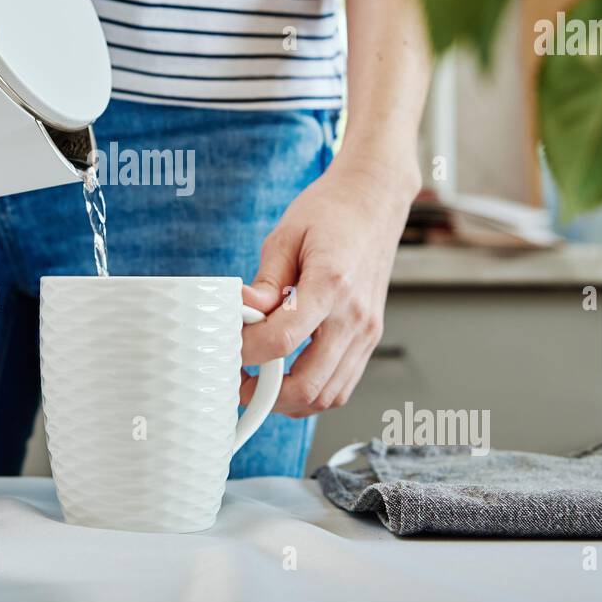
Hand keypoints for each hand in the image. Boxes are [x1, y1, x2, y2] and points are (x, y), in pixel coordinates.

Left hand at [240, 155, 418, 416]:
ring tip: (260, 384)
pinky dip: (314, 393)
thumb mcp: (286, 236)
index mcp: (331, 284)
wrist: (375, 199)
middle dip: (265, 394)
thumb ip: (265, 281)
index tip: (227, 349)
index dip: (247, 353)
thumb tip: (242, 312)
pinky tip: (288, 379)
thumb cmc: (331, 211)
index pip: (282, 339)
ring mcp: (367, 331)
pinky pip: (343, 384)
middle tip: (238, 382)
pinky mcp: (370, 337)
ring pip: (329, 395)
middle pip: (309, 383)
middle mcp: (355, 315)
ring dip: (290, 401)